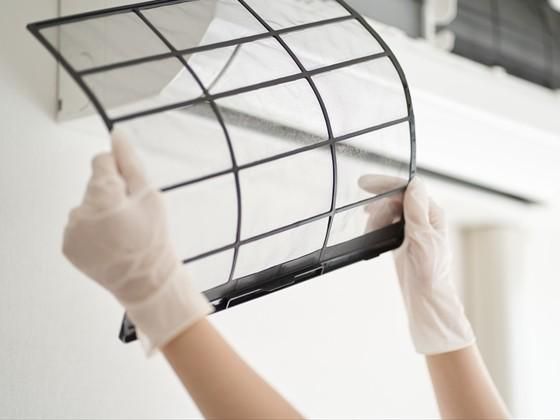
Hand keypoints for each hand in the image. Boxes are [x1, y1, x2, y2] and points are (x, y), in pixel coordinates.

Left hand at [63, 129, 211, 353]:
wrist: (146, 281)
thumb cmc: (153, 240)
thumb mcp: (150, 196)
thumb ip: (131, 163)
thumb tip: (117, 135)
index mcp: (102, 195)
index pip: (100, 162)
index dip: (119, 173)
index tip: (130, 191)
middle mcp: (80, 210)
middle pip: (93, 185)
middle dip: (111, 195)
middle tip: (131, 217)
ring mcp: (71, 230)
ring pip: (85, 205)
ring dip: (100, 212)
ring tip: (121, 232)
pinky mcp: (68, 246)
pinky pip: (78, 226)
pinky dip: (92, 230)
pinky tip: (109, 242)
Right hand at [359, 175, 474, 354]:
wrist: (426, 297)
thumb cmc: (431, 271)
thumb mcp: (423, 237)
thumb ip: (417, 210)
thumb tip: (414, 184)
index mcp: (432, 214)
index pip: (408, 189)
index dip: (386, 184)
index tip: (365, 183)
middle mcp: (423, 218)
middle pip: (396, 198)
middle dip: (378, 203)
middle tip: (364, 211)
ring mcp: (412, 229)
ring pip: (388, 211)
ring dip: (376, 216)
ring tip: (371, 229)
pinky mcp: (402, 240)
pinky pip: (385, 224)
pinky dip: (376, 225)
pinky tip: (371, 232)